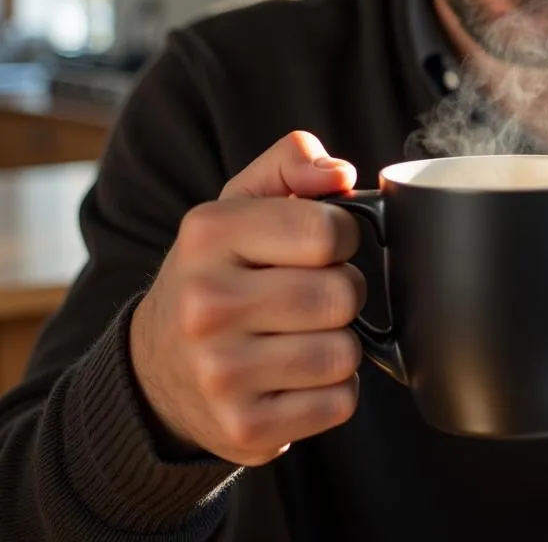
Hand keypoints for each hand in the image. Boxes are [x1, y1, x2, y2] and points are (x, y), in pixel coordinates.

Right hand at [129, 131, 366, 465]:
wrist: (156, 368)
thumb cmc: (218, 271)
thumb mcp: (239, 202)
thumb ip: (292, 163)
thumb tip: (340, 175)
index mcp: (209, 234)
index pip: (327, 231)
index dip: (342, 235)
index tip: (324, 244)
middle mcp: (206, 305)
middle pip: (342, 295)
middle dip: (343, 290)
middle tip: (313, 293)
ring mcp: (220, 374)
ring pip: (345, 353)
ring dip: (340, 342)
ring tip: (302, 334)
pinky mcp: (242, 429)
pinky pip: (339, 403)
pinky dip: (332, 390)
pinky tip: (296, 376)